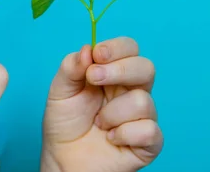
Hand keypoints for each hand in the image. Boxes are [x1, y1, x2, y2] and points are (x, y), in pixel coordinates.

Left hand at [41, 37, 162, 171]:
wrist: (63, 160)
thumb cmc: (65, 125)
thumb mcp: (60, 91)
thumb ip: (71, 67)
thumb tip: (88, 49)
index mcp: (114, 73)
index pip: (129, 49)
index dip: (117, 48)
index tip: (97, 55)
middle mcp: (132, 91)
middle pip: (146, 68)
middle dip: (120, 71)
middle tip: (94, 79)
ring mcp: (142, 116)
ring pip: (143, 101)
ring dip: (113, 113)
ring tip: (99, 123)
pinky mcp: (148, 142)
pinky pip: (150, 130)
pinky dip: (124, 134)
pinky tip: (111, 139)